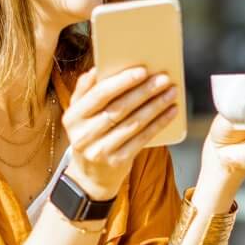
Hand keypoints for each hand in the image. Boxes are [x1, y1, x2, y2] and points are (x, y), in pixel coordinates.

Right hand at [61, 66, 179, 199]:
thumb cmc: (89, 135)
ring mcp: (100, 150)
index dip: (121, 82)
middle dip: (144, 91)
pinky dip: (159, 123)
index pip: (99, 95)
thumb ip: (85, 91)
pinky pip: (142, 139)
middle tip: (163, 78)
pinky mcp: (117, 162)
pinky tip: (170, 112)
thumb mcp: (80, 115)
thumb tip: (97, 68)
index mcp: (73, 117)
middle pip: (119, 108)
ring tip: (170, 92)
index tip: (142, 70)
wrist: (89, 177)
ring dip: (155, 106)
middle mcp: (84, 135)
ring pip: (133, 123)